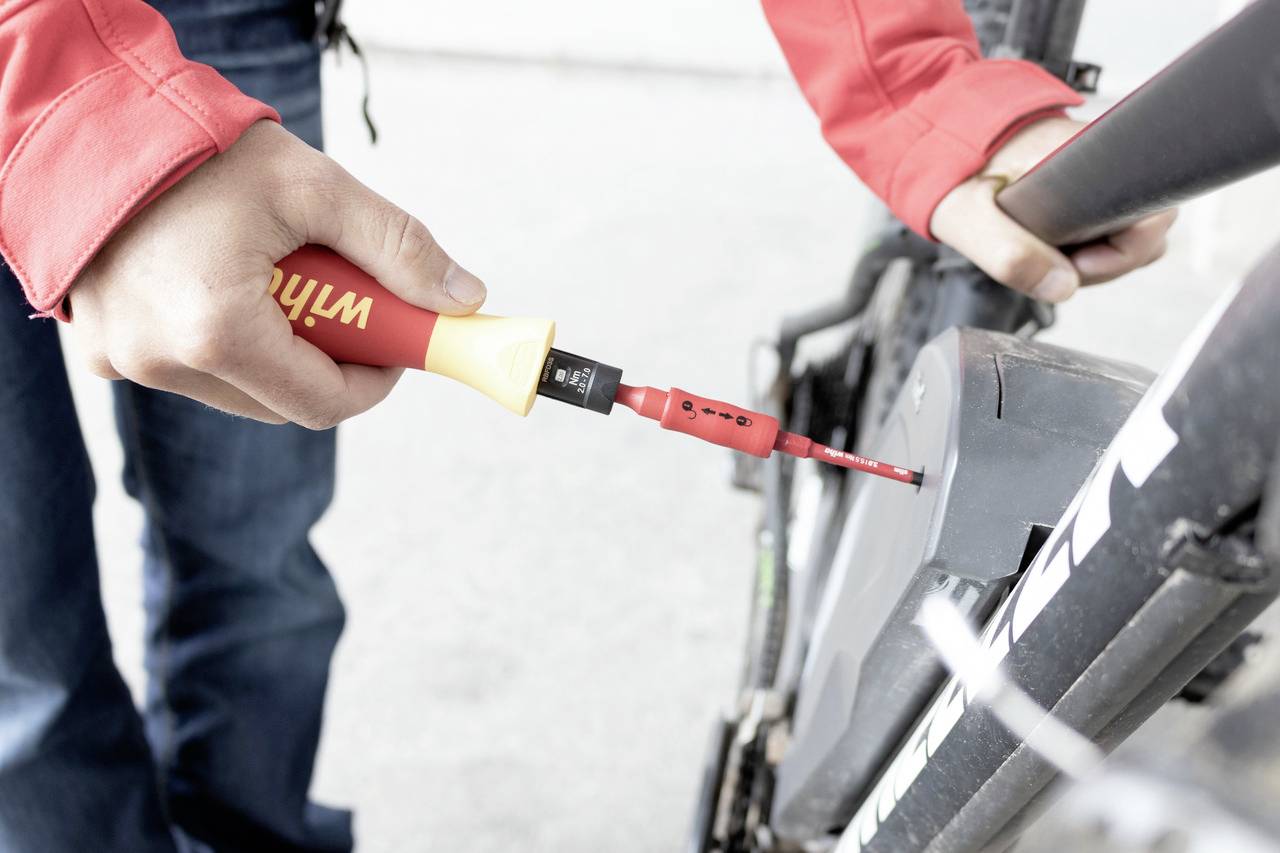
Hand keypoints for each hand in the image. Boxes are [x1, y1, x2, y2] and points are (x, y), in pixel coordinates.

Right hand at [69, 120, 486, 427]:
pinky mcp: (104, 349)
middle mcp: (164, 361)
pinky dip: (224, 339)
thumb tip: (463, 301)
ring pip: (238, 389)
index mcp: (217, 332)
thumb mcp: (316, 188)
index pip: (326, 401)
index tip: (396, 338)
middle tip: (340, 298)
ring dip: (276, 349)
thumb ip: (397, 248)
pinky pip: (188, 367)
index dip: (376, 378)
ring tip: (273, 274)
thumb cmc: (202, 150)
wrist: (95, 122)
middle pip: (284, 400)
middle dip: (328, 358)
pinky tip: (223, 280)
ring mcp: (126, 361)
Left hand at [930, 116, 1177, 302]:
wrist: (937, 137)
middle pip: (1144, 230)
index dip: (1122, 254)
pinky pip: (1103, 223)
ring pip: (1125, 230)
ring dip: (1092, 255)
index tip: (1079, 264)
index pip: (1153, 215)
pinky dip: (1080, 244)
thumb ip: (1010, 254)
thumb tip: (1063, 287)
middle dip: (1105, 261)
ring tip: (1043, 252)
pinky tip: (1045, 243)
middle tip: (1051, 263)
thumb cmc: (951, 169)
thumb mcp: (969, 217)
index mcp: (1090, 158)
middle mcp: (1104, 159)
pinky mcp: (1084, 183)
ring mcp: (1097, 171)